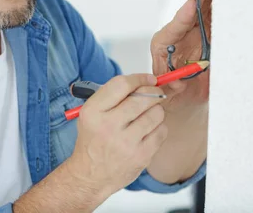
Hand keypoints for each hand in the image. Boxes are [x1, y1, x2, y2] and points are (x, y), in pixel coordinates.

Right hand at [68, 74, 167, 197]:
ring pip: (156, 114)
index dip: (139, 78)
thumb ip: (113, 96)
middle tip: (156, 93)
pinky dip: (159, 128)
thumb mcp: (91, 113)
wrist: (91, 174)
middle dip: (154, 92)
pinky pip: (162, 131)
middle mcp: (108, 125)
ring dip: (156, 110)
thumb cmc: (94, 139)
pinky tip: (148, 131)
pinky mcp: (140, 156)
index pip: (121, 85)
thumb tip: (144, 81)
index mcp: (93, 111)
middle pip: (142, 98)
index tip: (149, 78)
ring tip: (148, 115)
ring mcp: (125, 142)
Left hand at [150, 0, 212, 112]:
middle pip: (188, 13)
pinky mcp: (206, 33)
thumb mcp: (168, 87)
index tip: (191, 5)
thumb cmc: (172, 87)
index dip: (184, 16)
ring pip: (201, 12)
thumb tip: (177, 84)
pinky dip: (218, 8)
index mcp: (163, 42)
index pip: (175, 26)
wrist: (183, 91)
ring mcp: (192, 32)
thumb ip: (171, 84)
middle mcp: (177, 33)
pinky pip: (212, 18)